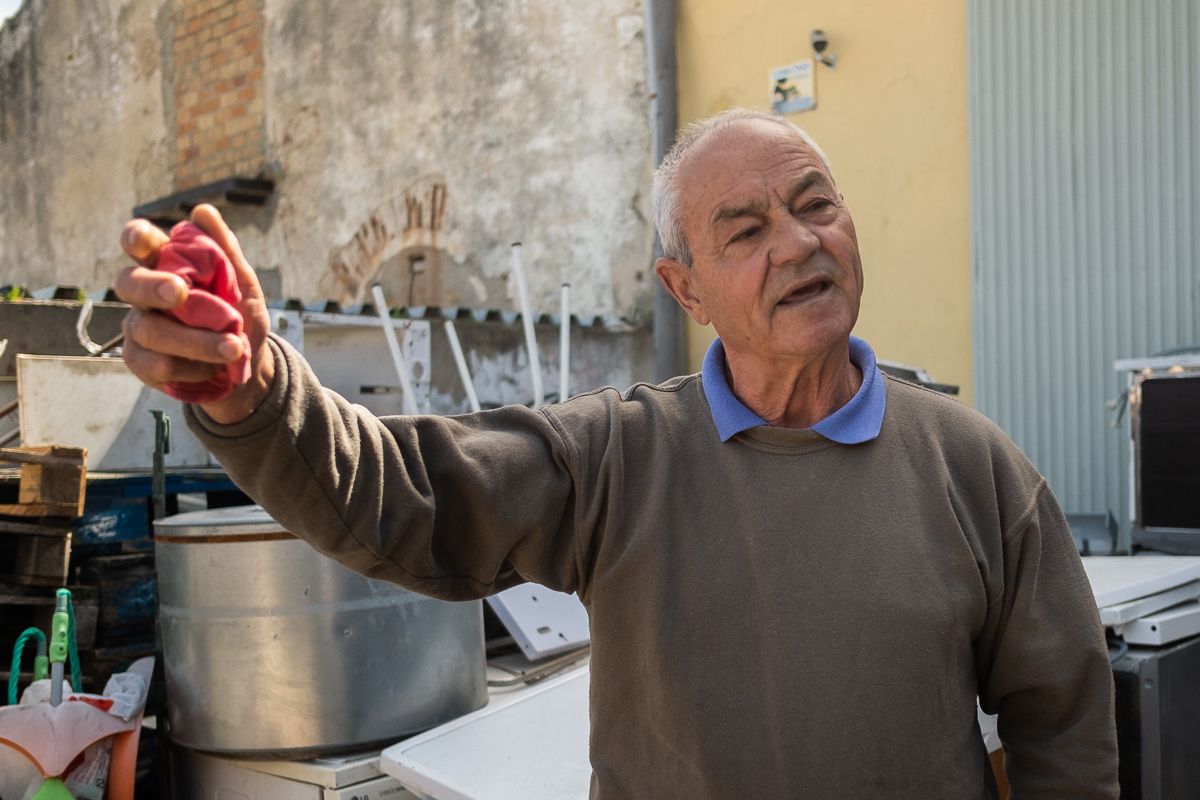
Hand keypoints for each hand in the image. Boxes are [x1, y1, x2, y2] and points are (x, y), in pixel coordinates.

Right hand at [116, 204, 274, 423]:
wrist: (248, 368)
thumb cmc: (240, 318)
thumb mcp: (243, 284)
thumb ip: (225, 250)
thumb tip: (203, 211)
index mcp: (167, 265)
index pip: (141, 244)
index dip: (136, 238)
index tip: (140, 238)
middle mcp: (145, 295)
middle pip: (128, 284)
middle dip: (153, 287)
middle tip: (180, 293)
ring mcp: (140, 328)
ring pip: (148, 330)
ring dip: (195, 341)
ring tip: (234, 347)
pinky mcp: (141, 362)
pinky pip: (155, 364)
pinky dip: (191, 367)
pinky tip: (214, 368)